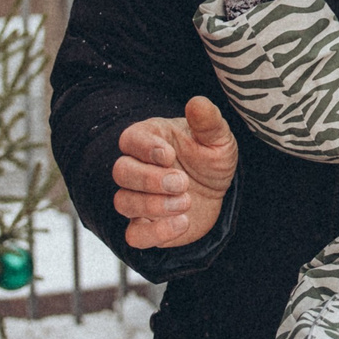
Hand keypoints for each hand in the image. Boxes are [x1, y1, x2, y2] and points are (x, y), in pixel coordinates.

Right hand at [114, 96, 237, 249]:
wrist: (218, 193)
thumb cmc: (210, 158)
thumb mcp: (218, 140)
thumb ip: (208, 122)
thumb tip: (197, 102)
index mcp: (149, 139)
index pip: (130, 140)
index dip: (145, 148)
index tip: (170, 155)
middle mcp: (137, 168)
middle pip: (121, 172)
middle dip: (149, 180)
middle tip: (182, 182)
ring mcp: (137, 198)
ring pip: (123, 202)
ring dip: (154, 205)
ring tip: (186, 202)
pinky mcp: (145, 226)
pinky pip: (134, 235)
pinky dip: (155, 233)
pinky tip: (183, 222)